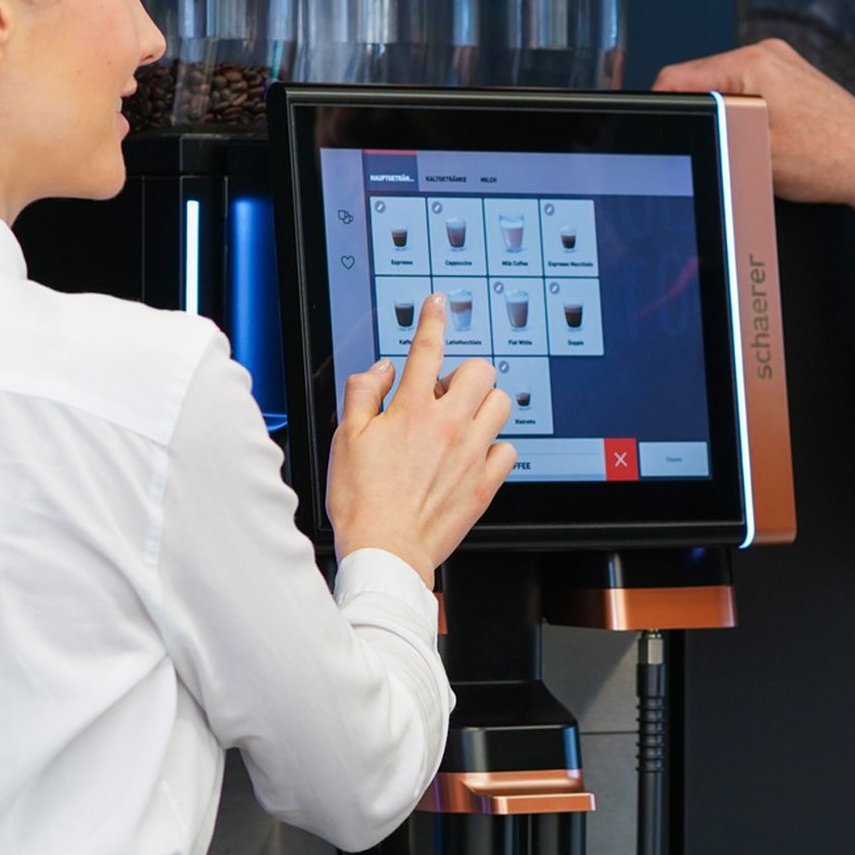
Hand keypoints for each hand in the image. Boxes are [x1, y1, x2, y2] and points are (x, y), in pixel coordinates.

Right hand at [324, 293, 515, 584]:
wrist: (386, 550)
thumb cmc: (362, 500)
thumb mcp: (346, 438)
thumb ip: (363, 394)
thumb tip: (382, 370)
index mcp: (411, 410)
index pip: (427, 349)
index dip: (433, 320)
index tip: (438, 304)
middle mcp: (448, 426)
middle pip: (480, 371)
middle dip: (464, 374)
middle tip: (444, 394)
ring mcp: (471, 453)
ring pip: (501, 404)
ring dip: (483, 405)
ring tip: (462, 422)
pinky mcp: (485, 483)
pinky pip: (509, 450)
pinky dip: (495, 448)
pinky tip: (474, 455)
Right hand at [654, 37, 854, 209]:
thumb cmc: (829, 160)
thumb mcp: (752, 150)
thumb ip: (710, 128)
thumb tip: (685, 119)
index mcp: (753, 63)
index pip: (680, 75)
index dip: (663, 103)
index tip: (658, 125)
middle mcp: (769, 55)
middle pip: (704, 81)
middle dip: (703, 114)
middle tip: (715, 148)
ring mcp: (784, 65)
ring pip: (729, 90)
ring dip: (727, 118)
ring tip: (750, 147)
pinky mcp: (794, 80)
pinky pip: (752, 94)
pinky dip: (748, 117)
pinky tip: (768, 141)